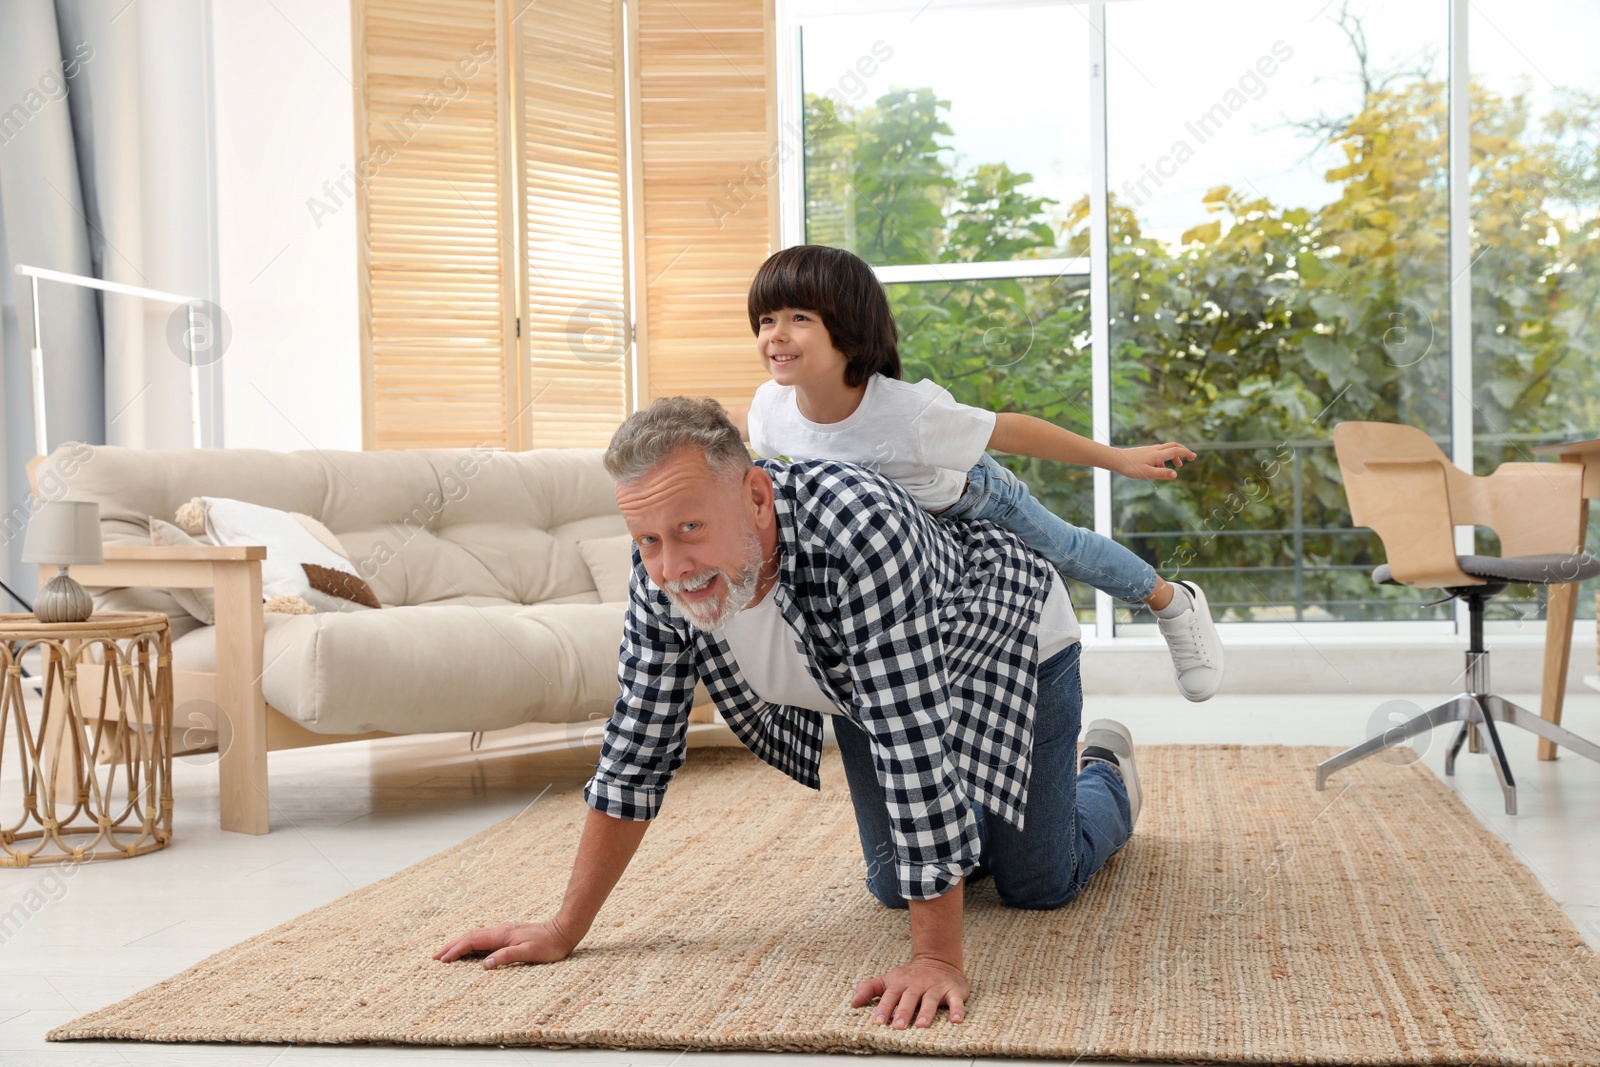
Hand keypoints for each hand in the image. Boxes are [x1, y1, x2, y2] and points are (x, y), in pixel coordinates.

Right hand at [433, 920, 576, 968]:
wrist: (563, 931)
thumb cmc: (549, 945)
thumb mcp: (529, 953)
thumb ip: (506, 957)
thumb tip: (485, 964)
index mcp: (502, 935)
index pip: (472, 942)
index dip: (456, 950)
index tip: (442, 959)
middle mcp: (500, 930)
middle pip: (470, 936)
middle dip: (451, 945)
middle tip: (435, 956)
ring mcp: (504, 931)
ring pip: (476, 935)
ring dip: (459, 943)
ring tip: (447, 952)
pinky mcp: (509, 934)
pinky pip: (483, 937)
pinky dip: (471, 942)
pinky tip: (470, 948)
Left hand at [852, 955, 969, 1027]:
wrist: (939, 961)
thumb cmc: (910, 977)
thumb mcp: (889, 980)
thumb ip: (870, 989)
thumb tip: (853, 1002)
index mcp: (900, 982)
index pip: (890, 995)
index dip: (884, 1007)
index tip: (878, 1021)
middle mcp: (918, 984)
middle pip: (909, 998)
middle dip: (904, 1012)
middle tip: (898, 1027)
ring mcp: (935, 987)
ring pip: (930, 1000)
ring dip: (926, 1013)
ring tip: (922, 1025)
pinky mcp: (953, 990)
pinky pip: (956, 1001)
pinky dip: (957, 1010)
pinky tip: (956, 1020)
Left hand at [1116, 442, 1196, 479]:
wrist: (1116, 459)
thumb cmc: (1130, 467)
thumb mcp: (1147, 473)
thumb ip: (1161, 473)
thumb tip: (1176, 474)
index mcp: (1158, 454)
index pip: (1176, 450)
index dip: (1186, 453)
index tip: (1194, 457)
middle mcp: (1155, 450)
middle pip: (1173, 446)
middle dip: (1183, 451)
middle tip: (1190, 457)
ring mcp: (1149, 450)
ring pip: (1166, 449)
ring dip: (1174, 456)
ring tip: (1178, 466)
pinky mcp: (1145, 452)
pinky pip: (1159, 453)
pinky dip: (1165, 458)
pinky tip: (1161, 467)